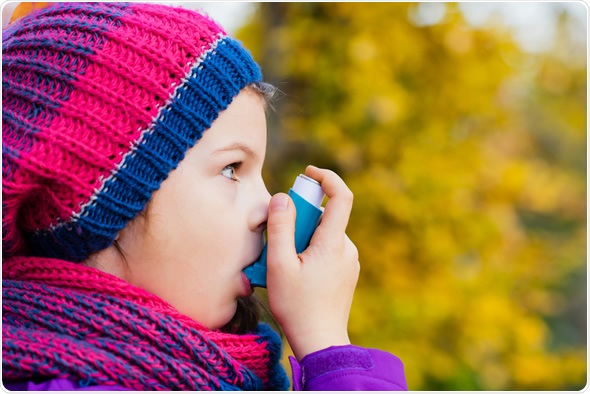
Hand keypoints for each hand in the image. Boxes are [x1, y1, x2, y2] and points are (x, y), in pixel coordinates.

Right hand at [266, 165, 359, 360]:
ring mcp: (349, 262)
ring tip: (283, 264)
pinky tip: (295, 273)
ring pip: (323, 235)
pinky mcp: (346, 273)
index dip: (326, 177)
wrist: (321, 342)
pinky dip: (309, 251)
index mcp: (333, 243)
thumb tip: (282, 198)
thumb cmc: (297, 306)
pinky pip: (327, 250)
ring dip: (302, 238)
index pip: (341, 196)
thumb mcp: (279, 265)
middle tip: (278, 241)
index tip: (308, 173)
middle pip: (324, 217)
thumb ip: (280, 228)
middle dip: (299, 219)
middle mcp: (347, 248)